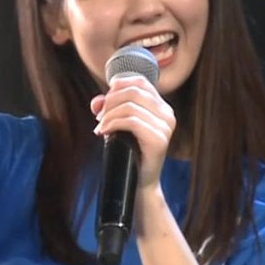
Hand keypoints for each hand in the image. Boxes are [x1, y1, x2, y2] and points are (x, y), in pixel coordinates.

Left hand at [90, 74, 175, 192]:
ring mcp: (166, 127)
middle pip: (133, 91)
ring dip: (109, 115)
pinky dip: (113, 124)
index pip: (140, 81)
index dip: (117, 87)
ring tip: (100, 128)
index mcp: (162, 106)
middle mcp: (168, 114)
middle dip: (110, 102)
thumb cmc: (130, 152)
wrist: (139, 182)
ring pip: (130, 106)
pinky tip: (103, 132)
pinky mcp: (159, 140)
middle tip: (99, 118)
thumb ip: (109, 109)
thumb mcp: (119, 125)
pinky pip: (132, 122)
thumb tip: (96, 102)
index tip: (104, 104)